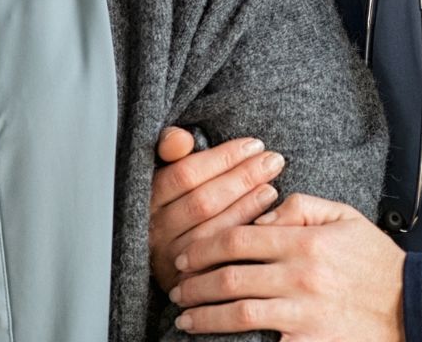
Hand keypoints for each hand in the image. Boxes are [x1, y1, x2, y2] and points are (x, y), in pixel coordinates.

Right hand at [149, 128, 285, 291]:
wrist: (171, 254)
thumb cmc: (178, 200)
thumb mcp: (169, 170)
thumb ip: (170, 148)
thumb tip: (182, 139)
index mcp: (148, 198)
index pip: (185, 174)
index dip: (223, 158)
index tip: (253, 145)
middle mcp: (155, 230)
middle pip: (202, 202)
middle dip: (242, 178)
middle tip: (273, 160)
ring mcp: (171, 258)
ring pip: (213, 231)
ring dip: (247, 206)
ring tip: (272, 187)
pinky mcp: (189, 282)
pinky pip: (221, 258)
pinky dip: (244, 235)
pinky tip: (266, 219)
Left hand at [169, 193, 405, 340]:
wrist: (413, 307)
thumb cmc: (376, 262)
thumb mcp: (345, 217)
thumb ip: (301, 206)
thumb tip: (260, 216)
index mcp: (305, 242)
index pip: (238, 240)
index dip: (204, 248)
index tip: (186, 256)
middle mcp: (300, 277)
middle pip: (229, 278)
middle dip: (194, 284)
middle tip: (176, 288)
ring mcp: (304, 314)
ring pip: (237, 314)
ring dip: (203, 316)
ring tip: (184, 318)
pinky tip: (217, 341)